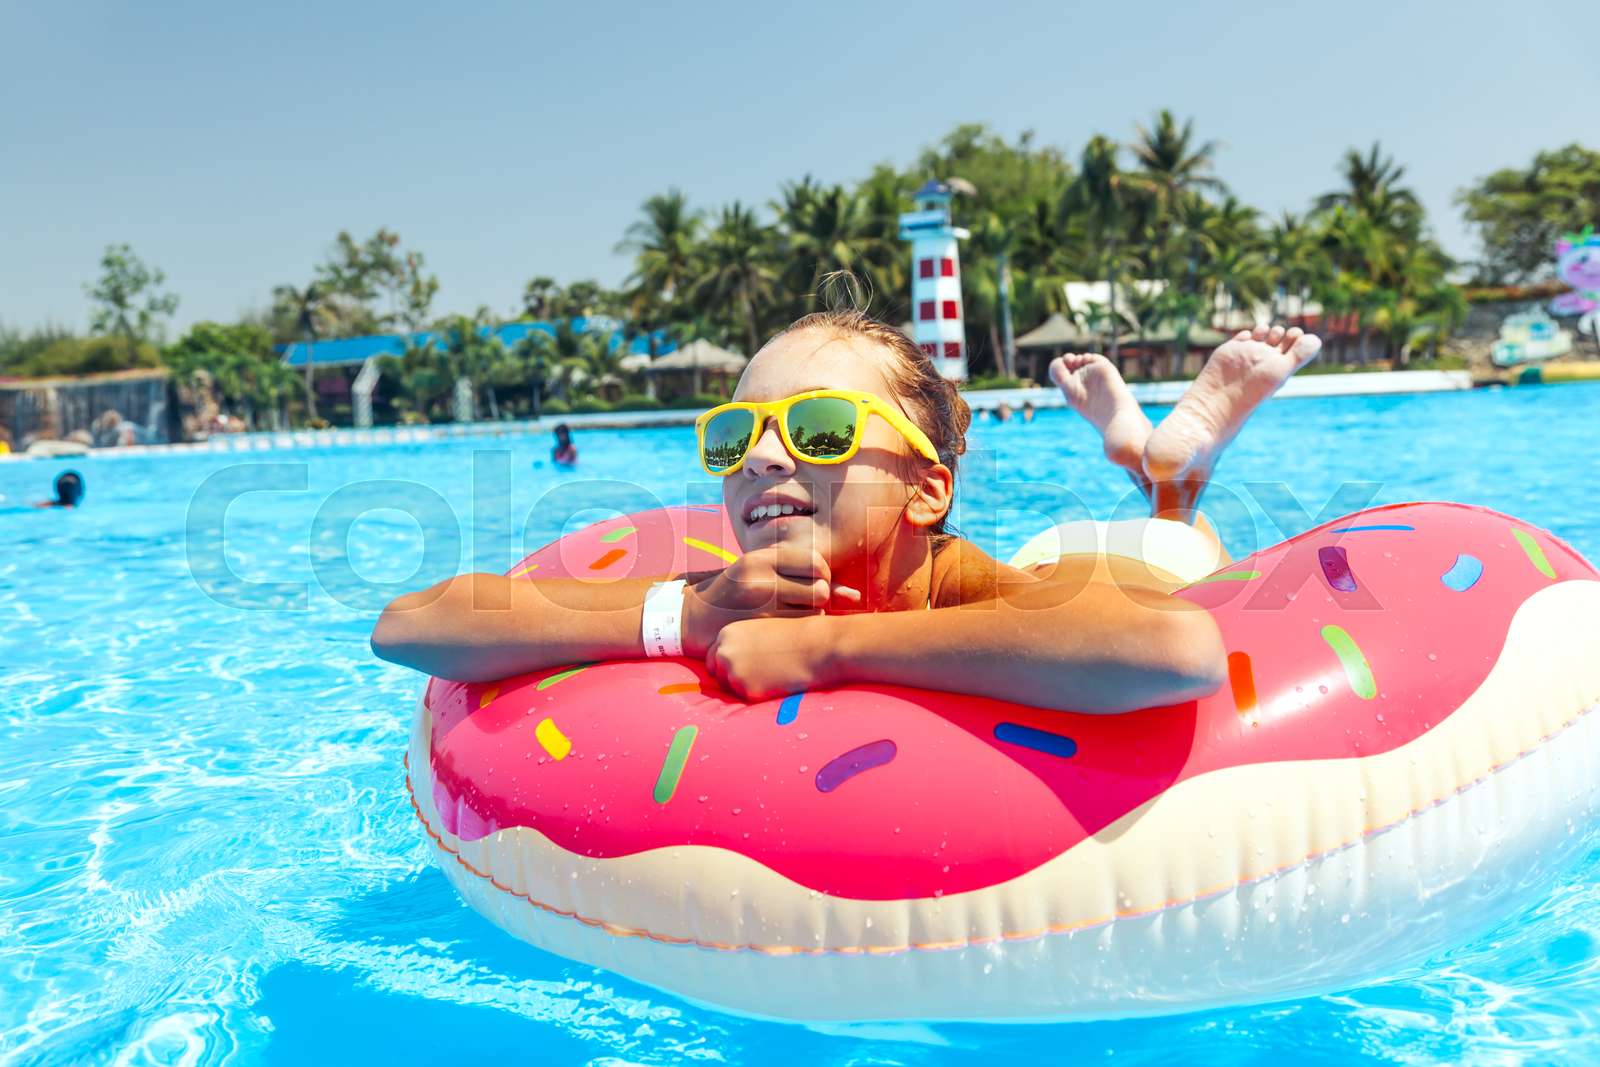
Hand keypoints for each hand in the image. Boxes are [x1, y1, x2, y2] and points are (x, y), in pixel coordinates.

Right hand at [680, 544, 858, 655]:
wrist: (693, 618)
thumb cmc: (736, 595)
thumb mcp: (763, 575)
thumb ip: (805, 579)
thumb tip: (856, 596)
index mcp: (763, 556)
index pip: (816, 562)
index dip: (824, 576)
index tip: (815, 584)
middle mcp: (762, 574)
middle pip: (820, 586)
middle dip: (822, 597)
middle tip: (807, 603)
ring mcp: (760, 600)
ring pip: (815, 608)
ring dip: (814, 614)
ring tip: (796, 614)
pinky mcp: (759, 623)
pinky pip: (800, 626)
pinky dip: (802, 629)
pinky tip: (788, 629)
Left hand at [705, 615, 837, 701]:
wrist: (817, 646)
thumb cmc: (794, 636)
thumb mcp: (760, 632)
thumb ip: (741, 645)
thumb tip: (731, 662)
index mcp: (727, 633)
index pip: (713, 657)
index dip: (727, 664)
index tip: (743, 667)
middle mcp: (724, 652)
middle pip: (716, 674)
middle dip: (731, 678)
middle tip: (756, 676)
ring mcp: (733, 672)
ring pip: (731, 689)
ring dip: (746, 687)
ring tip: (772, 675)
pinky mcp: (747, 691)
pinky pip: (747, 699)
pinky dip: (760, 695)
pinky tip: (777, 682)